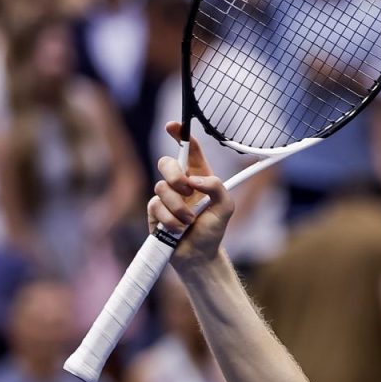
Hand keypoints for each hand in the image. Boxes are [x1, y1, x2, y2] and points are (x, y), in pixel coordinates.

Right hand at [152, 122, 233, 268]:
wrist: (198, 255)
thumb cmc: (213, 230)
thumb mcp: (226, 207)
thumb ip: (216, 187)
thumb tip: (194, 180)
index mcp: (200, 178)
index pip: (190, 151)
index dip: (181, 135)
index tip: (173, 126)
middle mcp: (181, 184)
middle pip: (166, 162)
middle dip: (174, 174)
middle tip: (187, 190)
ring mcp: (166, 197)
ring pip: (161, 187)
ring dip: (178, 207)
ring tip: (189, 222)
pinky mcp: (154, 211)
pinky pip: (155, 206)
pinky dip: (170, 220)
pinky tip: (177, 230)